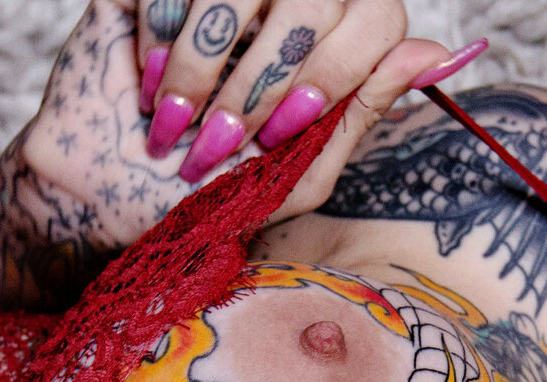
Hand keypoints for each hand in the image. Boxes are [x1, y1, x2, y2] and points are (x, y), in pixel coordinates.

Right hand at [129, 0, 470, 190]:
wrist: (107, 196)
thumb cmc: (209, 192)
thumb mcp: (300, 173)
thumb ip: (363, 111)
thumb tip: (438, 50)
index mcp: (327, 37)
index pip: (374, 12)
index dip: (335, 70)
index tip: (281, 129)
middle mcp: (280, 0)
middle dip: (263, 79)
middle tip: (220, 140)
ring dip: (206, 66)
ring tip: (175, 123)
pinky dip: (160, 40)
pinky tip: (148, 83)